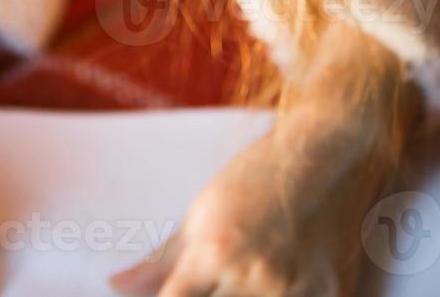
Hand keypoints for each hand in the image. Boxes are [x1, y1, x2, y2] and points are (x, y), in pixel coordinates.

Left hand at [108, 117, 385, 296]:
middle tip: (217, 276)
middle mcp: (251, 273)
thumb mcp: (200, 213)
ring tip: (246, 272)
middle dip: (208, 296)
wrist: (322, 156)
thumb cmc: (257, 178)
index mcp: (213, 250)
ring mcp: (292, 289)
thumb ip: (159, 260)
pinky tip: (273, 281)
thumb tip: (116, 286)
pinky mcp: (324, 294)